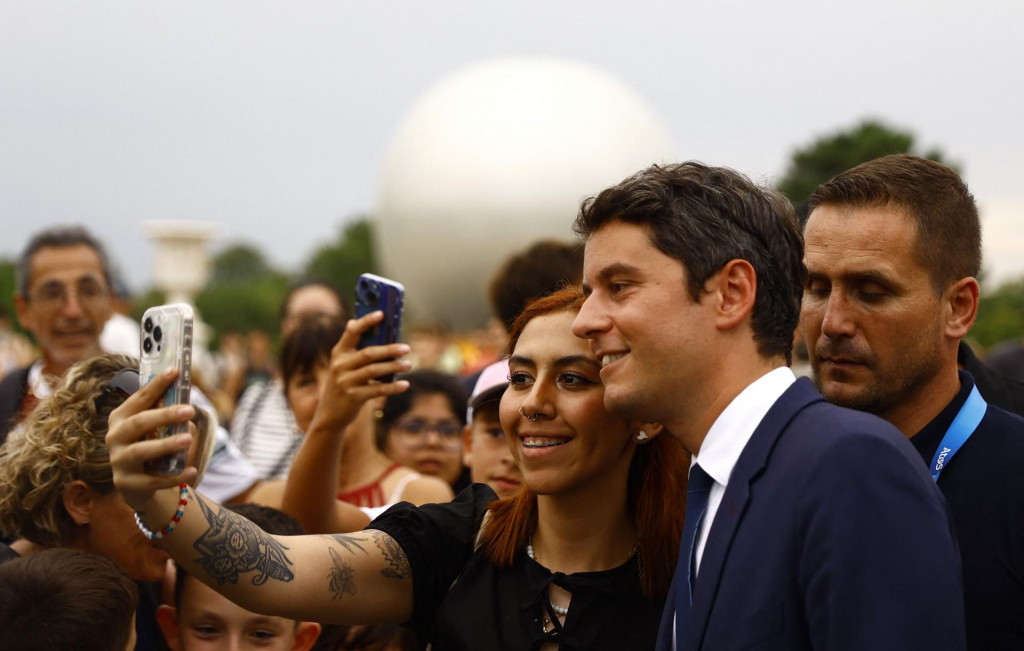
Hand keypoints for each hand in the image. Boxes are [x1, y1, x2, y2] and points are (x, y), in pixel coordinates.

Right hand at [106, 367, 197, 508]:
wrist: (140, 487)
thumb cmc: (152, 448)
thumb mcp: (158, 430)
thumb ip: (168, 417)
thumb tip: (187, 405)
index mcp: (120, 418)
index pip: (139, 398)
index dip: (156, 385)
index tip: (175, 371)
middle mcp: (114, 437)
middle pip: (138, 423)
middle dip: (164, 415)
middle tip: (190, 410)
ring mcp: (118, 461)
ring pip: (141, 451)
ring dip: (166, 444)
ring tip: (188, 439)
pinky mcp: (126, 484)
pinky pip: (151, 481)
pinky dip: (173, 476)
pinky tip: (192, 470)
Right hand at [309, 311, 411, 434]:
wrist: (329, 414)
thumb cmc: (343, 383)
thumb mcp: (343, 365)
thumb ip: (351, 347)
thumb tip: (353, 321)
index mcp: (339, 353)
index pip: (351, 332)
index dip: (366, 322)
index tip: (381, 314)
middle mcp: (340, 366)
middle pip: (368, 353)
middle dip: (389, 349)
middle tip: (406, 348)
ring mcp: (345, 382)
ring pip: (374, 371)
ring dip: (394, 367)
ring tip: (408, 364)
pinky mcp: (353, 398)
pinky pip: (377, 390)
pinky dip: (393, 387)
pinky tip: (405, 384)